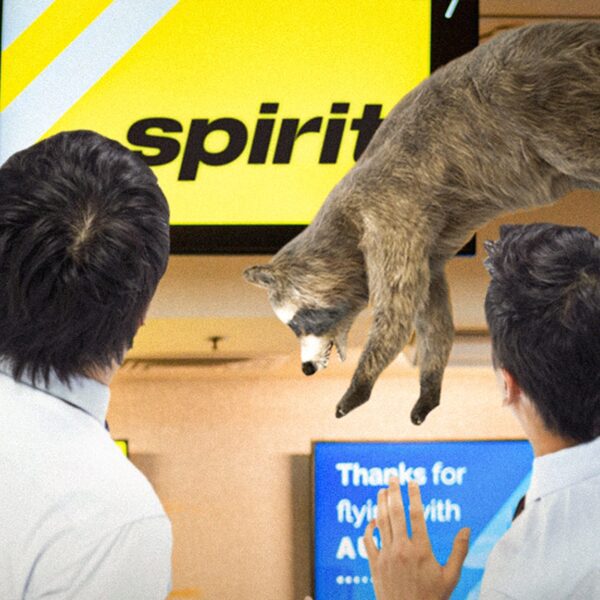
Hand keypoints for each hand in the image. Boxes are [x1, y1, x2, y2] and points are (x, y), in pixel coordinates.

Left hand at [364, 478, 469, 599]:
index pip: (416, 514)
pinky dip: (369, 527)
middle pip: (395, 512)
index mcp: (421, 550)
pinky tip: (372, 519)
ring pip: (381, 522)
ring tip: (382, 490)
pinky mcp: (374, 565)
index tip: (413, 481)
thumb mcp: (451, 577)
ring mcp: (386, 556)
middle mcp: (401, 549)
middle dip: (394, 491)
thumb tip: (467, 528)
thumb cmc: (432, 599)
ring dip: (380, 504)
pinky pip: (368, 540)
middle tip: (392, 476)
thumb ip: (459, 551)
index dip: (414, 495)